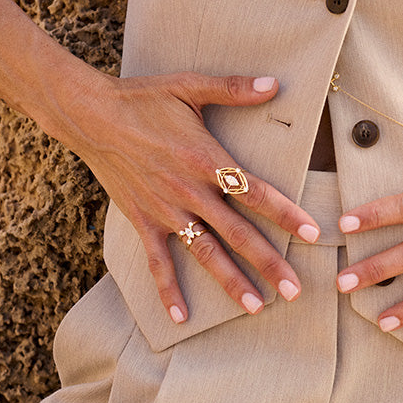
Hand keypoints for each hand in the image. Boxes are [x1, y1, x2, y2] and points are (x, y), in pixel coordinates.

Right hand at [54, 72, 319, 322]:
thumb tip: (274, 84)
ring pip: (205, 253)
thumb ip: (233, 89)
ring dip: (231, 282)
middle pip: (238, 234)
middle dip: (268, 263)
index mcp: (206, 160)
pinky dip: (168, 291)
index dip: (286, 213)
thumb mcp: (189, 85)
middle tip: (294, 291)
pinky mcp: (143, 221)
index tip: (312, 233)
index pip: (256, 192)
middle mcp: (190, 191)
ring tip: (256, 307)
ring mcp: (166, 210)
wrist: (89, 115)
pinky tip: (181, 318)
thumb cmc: (143, 98)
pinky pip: (158, 262)